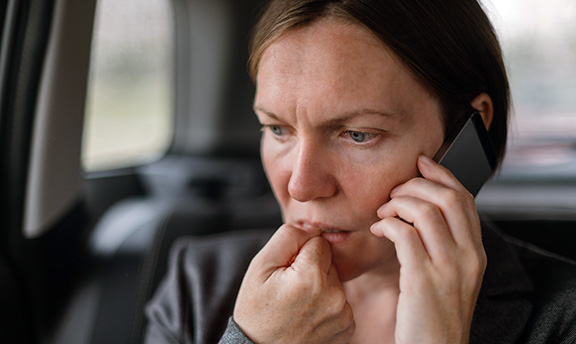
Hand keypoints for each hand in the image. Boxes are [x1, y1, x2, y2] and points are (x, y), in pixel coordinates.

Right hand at [233, 224, 354, 343]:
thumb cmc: (256, 310)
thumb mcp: (260, 266)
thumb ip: (288, 236)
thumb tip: (312, 228)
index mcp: (312, 277)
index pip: (318, 241)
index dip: (299, 253)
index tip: (287, 271)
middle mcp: (334, 296)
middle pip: (329, 261)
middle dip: (311, 268)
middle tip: (289, 289)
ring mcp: (343, 315)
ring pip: (334, 280)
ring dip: (320, 286)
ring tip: (298, 304)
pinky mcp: (347, 328)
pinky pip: (340, 301)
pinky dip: (327, 304)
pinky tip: (308, 316)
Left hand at [370, 155, 486, 343]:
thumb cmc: (435, 314)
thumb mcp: (451, 276)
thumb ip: (444, 244)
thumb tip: (420, 209)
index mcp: (477, 253)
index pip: (465, 199)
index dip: (441, 174)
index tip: (421, 162)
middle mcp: (469, 257)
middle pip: (448, 197)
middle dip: (415, 186)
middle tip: (393, 193)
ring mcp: (448, 268)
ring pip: (426, 211)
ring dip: (398, 203)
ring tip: (383, 212)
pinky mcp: (422, 280)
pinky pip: (403, 234)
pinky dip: (387, 223)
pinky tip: (377, 229)